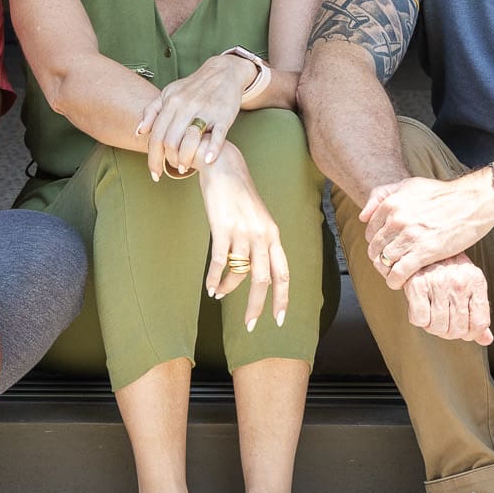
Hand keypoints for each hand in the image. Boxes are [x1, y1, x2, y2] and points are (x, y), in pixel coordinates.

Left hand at [137, 53, 253, 177]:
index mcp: (171, 102)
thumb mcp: (169, 93)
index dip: (153, 157)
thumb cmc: (193, 87)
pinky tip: (207, 160)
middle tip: (171, 170)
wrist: (223, 72)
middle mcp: (186, 106)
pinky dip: (212, 149)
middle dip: (168, 161)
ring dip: (185, 158)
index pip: (157, 135)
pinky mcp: (223, 115)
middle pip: (170, 140)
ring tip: (185, 168)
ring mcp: (205, 110)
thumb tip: (139, 131)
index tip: (154, 173)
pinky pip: (218, 134)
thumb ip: (152, 111)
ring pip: (190, 139)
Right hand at [197, 146, 291, 331]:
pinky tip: (210, 287)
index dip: (282, 298)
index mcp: (273, 234)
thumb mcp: (258, 219)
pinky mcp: (222, 227)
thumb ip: (262, 245)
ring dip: (228, 288)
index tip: (279, 320)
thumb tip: (262, 277)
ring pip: (239, 272)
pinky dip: (214, 277)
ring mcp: (242, 231)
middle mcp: (262, 235)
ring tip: (219, 294)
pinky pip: (219, 261)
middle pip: (263, 280)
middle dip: (257, 306)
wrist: (224, 166)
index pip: (283, 273)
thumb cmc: (240, 195)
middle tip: (250, 325)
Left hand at [361, 174, 493, 289]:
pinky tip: (399, 282)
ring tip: (395, 274)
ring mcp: (410, 236)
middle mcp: (397, 219)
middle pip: (375, 248)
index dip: (376, 242)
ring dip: (387, 271)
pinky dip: (395, 281)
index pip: (370, 231)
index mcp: (391, 204)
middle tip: (389, 264)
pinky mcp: (424, 252)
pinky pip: (399, 273)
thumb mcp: (408, 185)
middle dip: (379, 258)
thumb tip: (363, 216)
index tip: (385, 248)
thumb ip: (382, 195)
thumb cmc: (442, 194)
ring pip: (384, 261)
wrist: (472, 201)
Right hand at [402, 253, 492, 344]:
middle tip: (444, 322)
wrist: (424, 247)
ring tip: (432, 315)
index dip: (471, 333)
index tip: (463, 330)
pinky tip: (421, 308)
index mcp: (476, 281)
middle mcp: (459, 282)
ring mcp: (438, 282)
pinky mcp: (417, 284)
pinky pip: (420, 319)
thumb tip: (486, 339)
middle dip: (449, 332)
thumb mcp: (470, 285)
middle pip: (457, 329)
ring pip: (438, 327)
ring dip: (433, 327)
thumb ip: (478, 313)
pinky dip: (419, 319)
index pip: (479, 323)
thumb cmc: (449, 269)